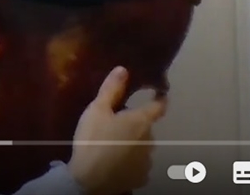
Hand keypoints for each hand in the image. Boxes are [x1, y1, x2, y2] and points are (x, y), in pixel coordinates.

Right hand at [67, 67, 166, 194]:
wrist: (89, 180)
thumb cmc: (93, 140)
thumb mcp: (97, 110)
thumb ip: (111, 89)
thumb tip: (123, 69)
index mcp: (141, 121)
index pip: (159, 105)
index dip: (160, 97)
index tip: (159, 93)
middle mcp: (150, 140)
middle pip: (146, 127)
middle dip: (135, 124)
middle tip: (115, 124)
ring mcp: (147, 161)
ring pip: (143, 146)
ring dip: (133, 143)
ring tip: (113, 146)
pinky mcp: (140, 178)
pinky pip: (138, 164)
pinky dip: (130, 162)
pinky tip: (116, 163)